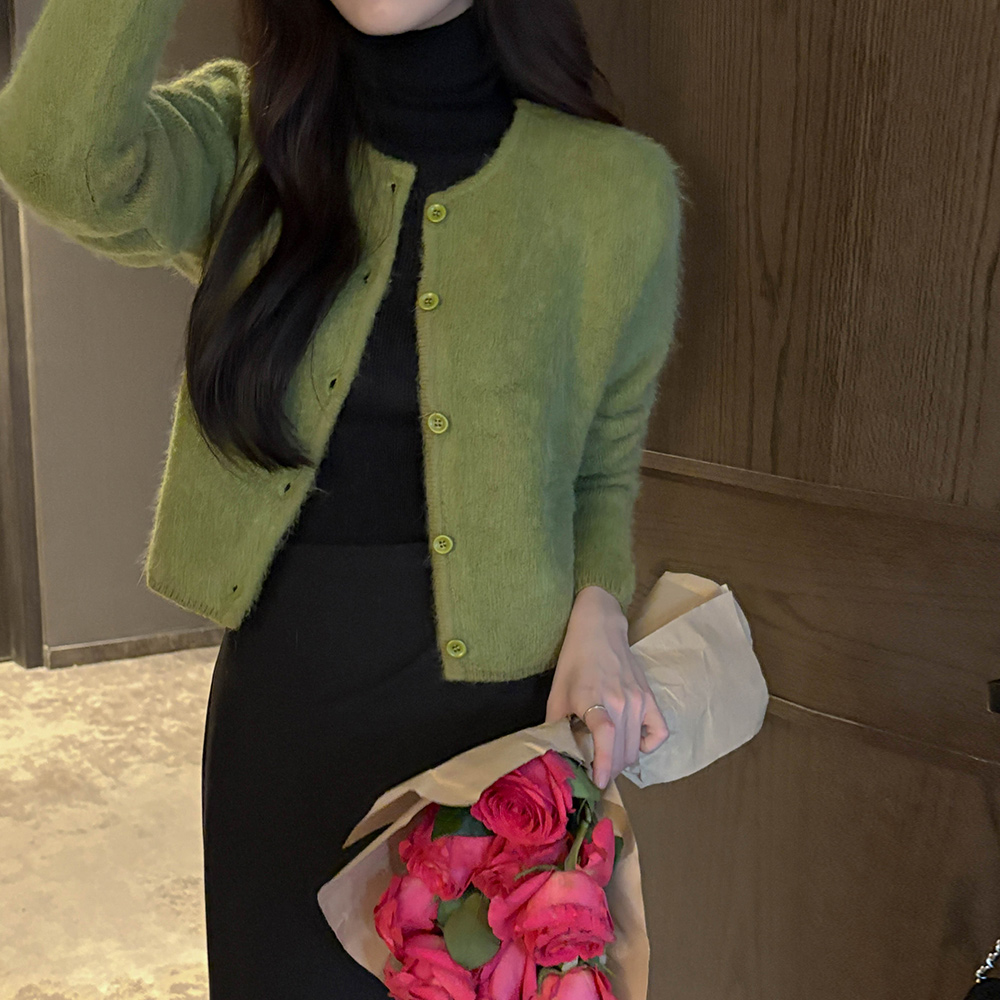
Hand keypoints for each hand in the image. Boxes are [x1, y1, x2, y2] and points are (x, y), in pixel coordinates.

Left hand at [545, 586, 669, 788]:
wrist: (599, 630)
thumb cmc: (574, 661)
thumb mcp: (557, 692)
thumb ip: (554, 724)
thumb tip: (553, 754)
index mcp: (594, 698)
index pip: (605, 737)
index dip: (604, 764)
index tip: (599, 781)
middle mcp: (621, 701)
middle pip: (622, 750)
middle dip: (609, 768)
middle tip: (595, 770)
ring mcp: (639, 700)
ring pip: (637, 747)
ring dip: (623, 759)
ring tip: (609, 757)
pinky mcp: (650, 697)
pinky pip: (660, 731)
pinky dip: (648, 744)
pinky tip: (634, 743)